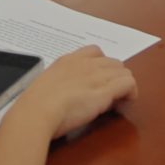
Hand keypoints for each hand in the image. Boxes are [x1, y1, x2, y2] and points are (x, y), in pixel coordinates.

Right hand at [19, 45, 135, 143]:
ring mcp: (96, 75)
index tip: (98, 79)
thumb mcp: (46, 87)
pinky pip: (128, 83)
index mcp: (67, 61)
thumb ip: (59, 84)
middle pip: (112, 62)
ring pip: (123, 71)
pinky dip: (131, 91)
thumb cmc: (34, 106)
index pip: (94, 52)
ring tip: (119, 99)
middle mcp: (85, 64)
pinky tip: (126, 101)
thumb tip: (68, 94)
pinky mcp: (105, 90)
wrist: (36, 113)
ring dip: (123, 84)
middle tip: (110, 93)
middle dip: (114, 76)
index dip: (101, 65)